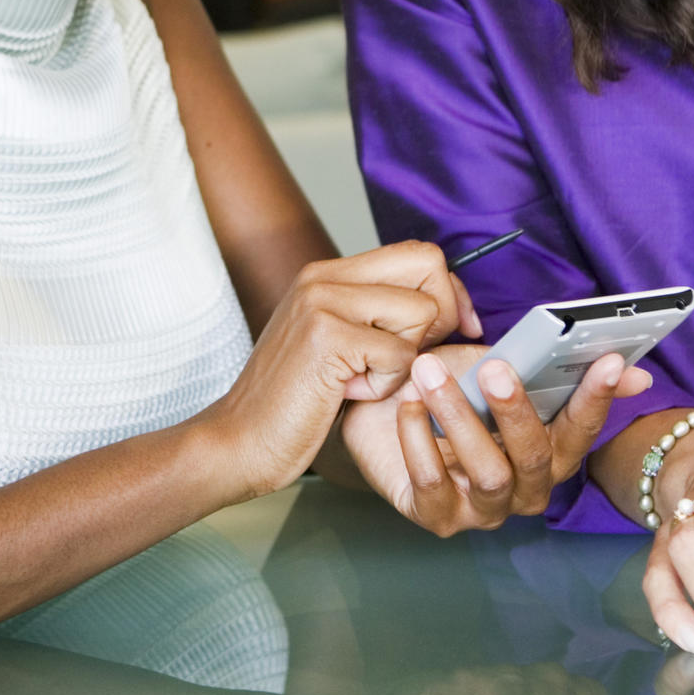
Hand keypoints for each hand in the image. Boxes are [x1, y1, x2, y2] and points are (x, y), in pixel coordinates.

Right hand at [196, 242, 474, 497]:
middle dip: (441, 317)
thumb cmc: (296, 403)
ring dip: (405, 361)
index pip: (420, 253)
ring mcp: (323, 302)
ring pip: (422, 313)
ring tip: (361, 379)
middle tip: (404, 359)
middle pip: (430, 265)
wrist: (240, 441)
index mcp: (329, 273)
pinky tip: (347, 393)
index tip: (453, 331)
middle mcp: (325, 276)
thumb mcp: (339, 343)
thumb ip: (379, 314)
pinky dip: (384, 387)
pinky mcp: (327, 337)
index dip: (450, 293)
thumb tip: (450, 304)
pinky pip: (402, 356)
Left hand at [340, 346, 652, 533]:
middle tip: (496, 369)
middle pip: (536, 457)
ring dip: (460, 419)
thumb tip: (635, 373)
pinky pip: (433, 484)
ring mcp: (484, 510)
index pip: (582, 430)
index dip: (597, 398)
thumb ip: (554, 369)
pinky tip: (408, 406)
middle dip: (517, 412)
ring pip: (488, 473)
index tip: (608, 360)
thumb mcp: (501, 369)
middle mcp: (526, 489)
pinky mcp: (438, 517)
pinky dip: (418, 441)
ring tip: (430, 373)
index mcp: (550, 452)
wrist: (380, 404)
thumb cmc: (450, 386)